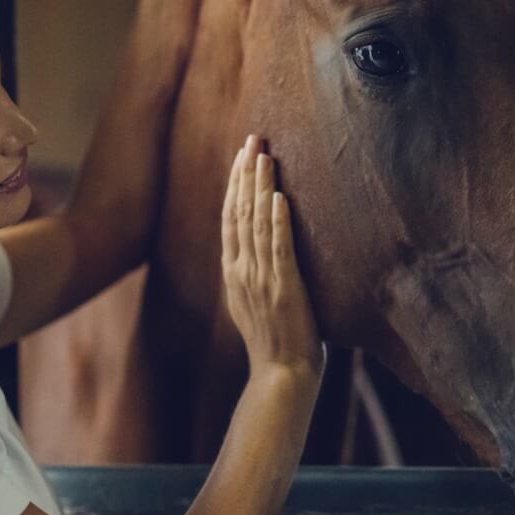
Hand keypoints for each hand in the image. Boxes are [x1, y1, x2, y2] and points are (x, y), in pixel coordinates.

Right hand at [220, 135, 323, 385]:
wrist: (280, 376)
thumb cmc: (274, 342)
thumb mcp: (253, 302)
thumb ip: (251, 274)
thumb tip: (255, 250)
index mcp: (233, 272)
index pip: (230, 217)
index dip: (235, 184)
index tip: (241, 154)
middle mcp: (241, 270)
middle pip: (239, 211)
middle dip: (245, 173)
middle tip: (252, 138)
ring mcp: (261, 279)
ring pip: (256, 223)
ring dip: (260, 186)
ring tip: (263, 155)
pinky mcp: (284, 288)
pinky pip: (278, 248)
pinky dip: (277, 221)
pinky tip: (279, 197)